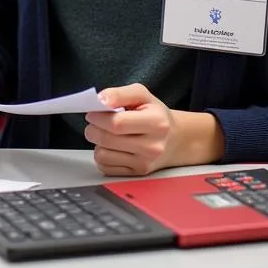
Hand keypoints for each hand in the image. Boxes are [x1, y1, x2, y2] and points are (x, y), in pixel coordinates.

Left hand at [84, 83, 224, 175]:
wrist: (175, 139)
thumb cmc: (155, 113)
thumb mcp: (141, 94)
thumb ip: (120, 93)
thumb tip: (100, 100)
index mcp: (156, 123)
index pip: (116, 123)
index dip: (98, 117)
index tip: (93, 112)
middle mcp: (152, 147)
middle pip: (107, 140)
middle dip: (93, 128)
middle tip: (95, 122)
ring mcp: (144, 163)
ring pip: (102, 156)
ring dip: (97, 143)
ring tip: (105, 134)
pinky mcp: (137, 174)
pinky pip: (105, 167)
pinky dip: (103, 156)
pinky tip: (111, 147)